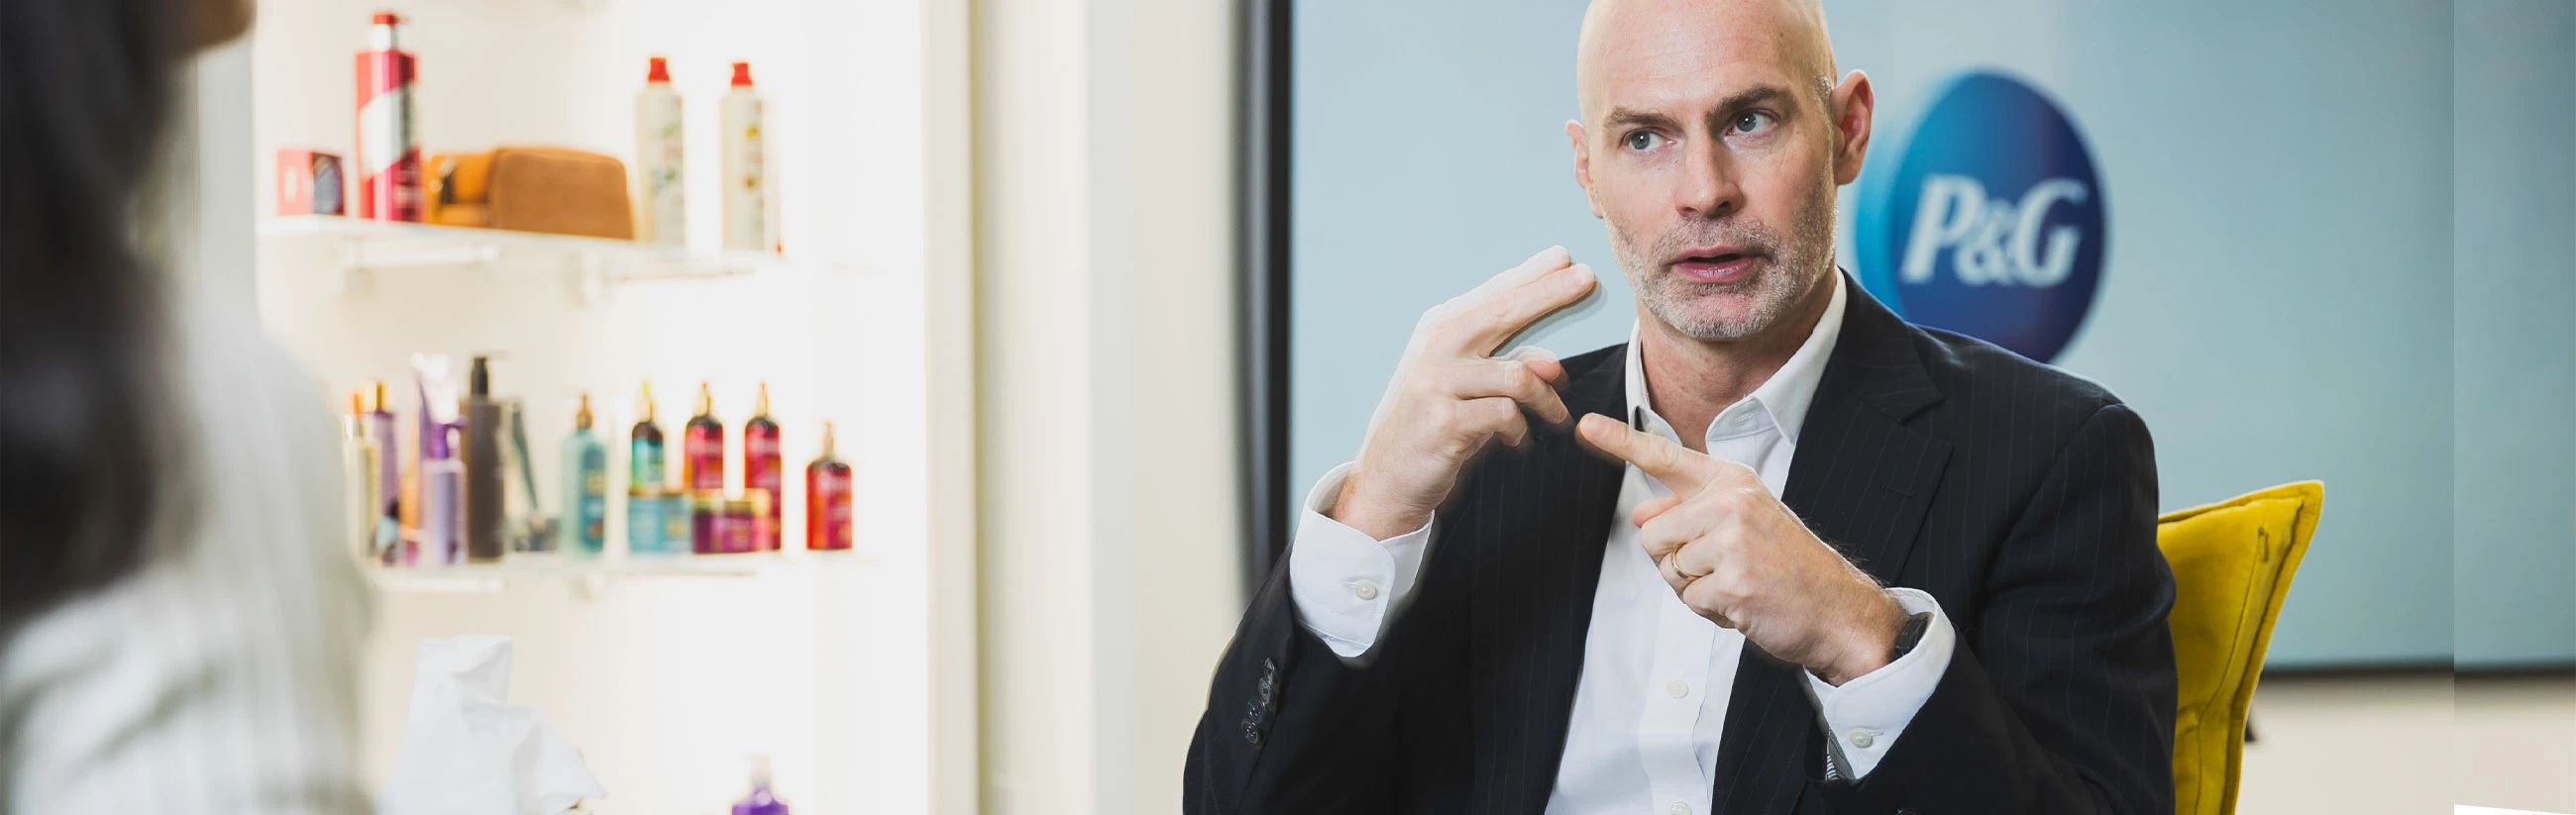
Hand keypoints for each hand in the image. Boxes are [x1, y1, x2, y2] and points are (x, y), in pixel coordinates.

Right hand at [1331, 247, 1598, 539]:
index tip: (1567, 257)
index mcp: (1440, 328)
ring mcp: (1438, 381)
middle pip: (1505, 311)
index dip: (1534, 274)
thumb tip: (1553, 364)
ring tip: (1556, 419)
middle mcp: (1436, 346)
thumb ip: (1505, 364)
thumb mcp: (1465, 386)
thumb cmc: (1432, 424)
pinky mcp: (1446, 420)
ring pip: (1519, 375)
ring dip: (1547, 401)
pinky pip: (1507, 415)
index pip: (1495, 294)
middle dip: (1552, 292)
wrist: (1387, 476)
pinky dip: (1521, 431)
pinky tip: (1518, 442)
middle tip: (1588, 278)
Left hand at [1576, 414, 1906, 684]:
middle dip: (1673, 561)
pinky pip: (1688, 600)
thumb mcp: (1741, 524)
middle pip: (1651, 533)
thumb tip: (1640, 513)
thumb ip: (1690, 512)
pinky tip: (1745, 604)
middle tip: (1723, 568)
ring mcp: (1732, 539)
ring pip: (1666, 568)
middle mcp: (1730, 502)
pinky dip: (1710, 612)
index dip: (1620, 442)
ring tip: (1737, 584)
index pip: (1665, 457)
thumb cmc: (1788, 568)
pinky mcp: (1733, 579)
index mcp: (1731, 481)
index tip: (1585, 426)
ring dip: (1693, 589)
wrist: (1839, 610)